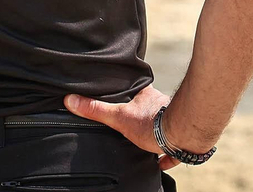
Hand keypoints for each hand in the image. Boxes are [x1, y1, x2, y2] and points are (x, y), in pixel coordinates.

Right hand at [65, 86, 181, 169]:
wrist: (182, 133)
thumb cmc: (152, 123)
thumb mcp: (119, 117)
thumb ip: (96, 110)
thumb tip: (70, 100)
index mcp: (146, 96)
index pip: (137, 89)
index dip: (131, 93)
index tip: (124, 98)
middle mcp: (162, 105)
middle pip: (149, 108)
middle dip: (142, 116)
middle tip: (131, 126)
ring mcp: (173, 121)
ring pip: (162, 126)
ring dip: (155, 133)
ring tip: (143, 142)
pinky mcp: (182, 139)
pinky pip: (174, 148)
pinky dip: (167, 156)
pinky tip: (161, 163)